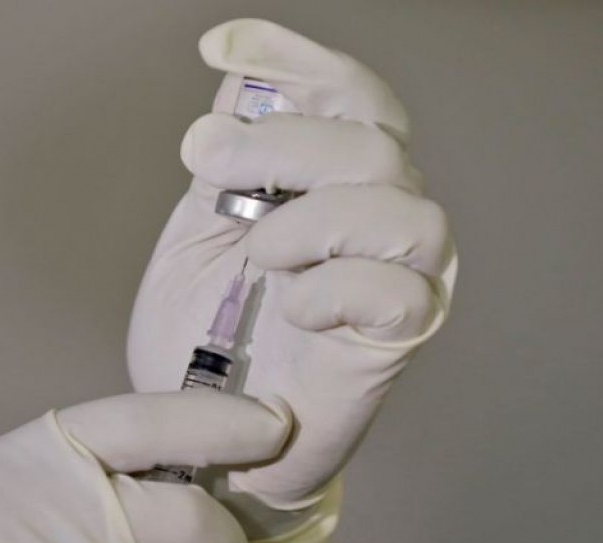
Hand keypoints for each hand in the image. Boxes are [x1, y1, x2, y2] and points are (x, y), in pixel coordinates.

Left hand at [128, 19, 456, 509]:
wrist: (209, 434)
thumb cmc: (207, 334)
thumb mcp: (198, 232)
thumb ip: (226, 162)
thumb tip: (238, 77)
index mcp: (337, 183)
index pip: (349, 96)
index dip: (297, 59)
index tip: (222, 48)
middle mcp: (382, 218)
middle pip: (373, 141)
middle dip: (283, 142)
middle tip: (207, 160)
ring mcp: (402, 279)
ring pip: (404, 208)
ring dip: (315, 218)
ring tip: (259, 254)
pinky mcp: (400, 340)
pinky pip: (400, 293)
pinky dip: (333, 289)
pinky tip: (292, 308)